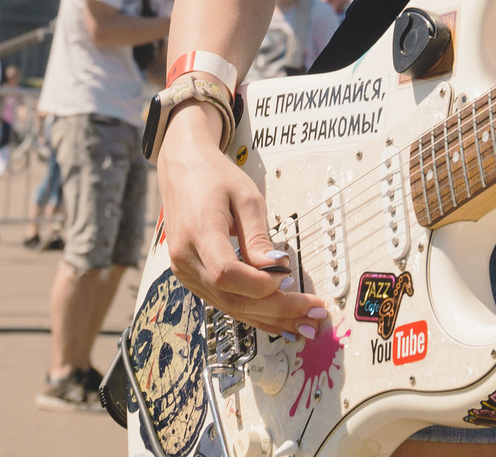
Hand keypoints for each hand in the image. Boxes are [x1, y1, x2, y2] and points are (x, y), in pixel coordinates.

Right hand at [158, 105, 329, 336]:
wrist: (182, 169)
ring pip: (229, 307)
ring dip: (268, 319)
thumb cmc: (214, 176)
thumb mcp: (245, 196)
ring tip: (304, 326)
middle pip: (232, 298)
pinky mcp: (191, 277)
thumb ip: (259, 236)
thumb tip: (278, 268)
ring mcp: (185, 271)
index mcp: (198, 232)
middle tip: (313, 316)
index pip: (227, 273)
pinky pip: (223, 301)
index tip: (288, 279)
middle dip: (277, 310)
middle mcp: (186, 258)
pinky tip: (277, 320)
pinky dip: (252, 312)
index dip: (260, 284)